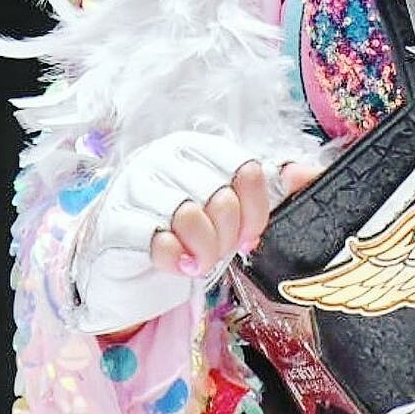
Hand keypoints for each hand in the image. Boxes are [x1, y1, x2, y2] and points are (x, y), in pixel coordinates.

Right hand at [71, 132, 322, 334]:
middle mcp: (163, 157)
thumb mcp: (222, 210)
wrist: (118, 264)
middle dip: (227, 235)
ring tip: (199, 263)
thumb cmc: (179, 233)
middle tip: (218, 254)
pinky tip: (178, 266)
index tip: (249, 236)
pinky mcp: (112, 221)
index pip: (245, 168)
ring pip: (187, 213)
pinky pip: (153, 237)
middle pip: (219, 194)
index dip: (255, 209)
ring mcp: (134, 186)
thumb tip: (301, 173)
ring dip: (202, 249)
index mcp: (197, 147)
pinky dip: (173, 258)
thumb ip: (262, 192)